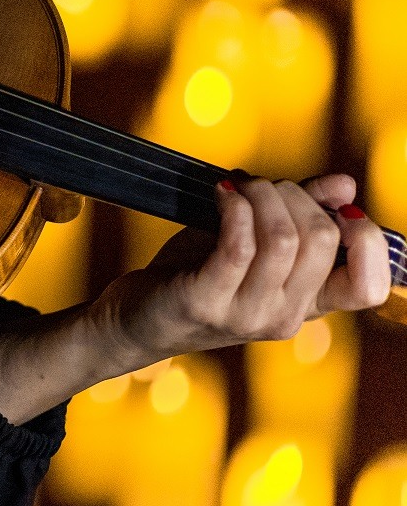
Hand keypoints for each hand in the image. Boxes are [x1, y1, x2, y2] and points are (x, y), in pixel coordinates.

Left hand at [93, 174, 394, 367]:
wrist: (135, 320)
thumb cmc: (197, 274)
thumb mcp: (254, 246)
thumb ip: (298, 216)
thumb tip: (345, 185)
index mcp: (306, 306)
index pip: (370, 287)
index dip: (367, 239)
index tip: (334, 206)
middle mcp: (284, 317)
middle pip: (322, 241)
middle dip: (295, 195)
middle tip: (262, 186)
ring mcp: (246, 314)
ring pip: (283, 239)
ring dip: (262, 195)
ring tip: (239, 187)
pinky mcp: (205, 301)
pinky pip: (238, 245)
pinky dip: (234, 207)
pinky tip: (221, 193)